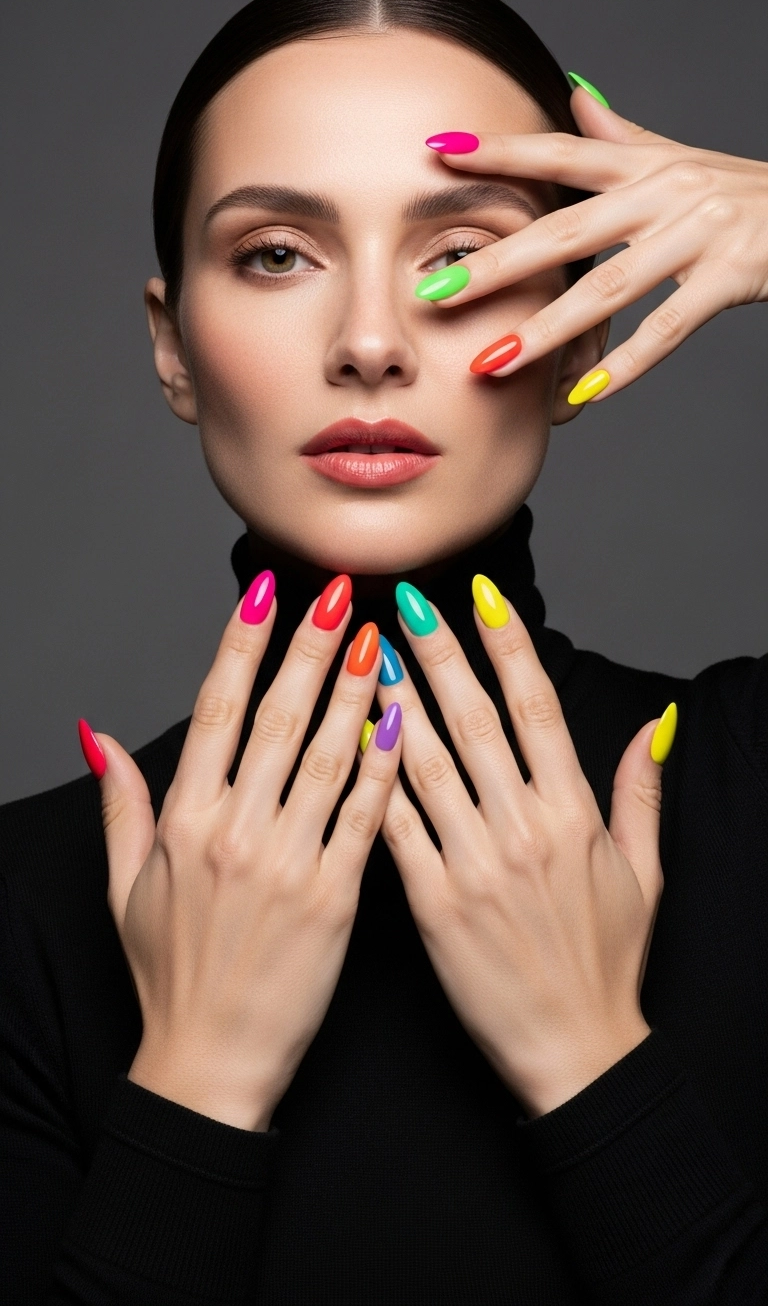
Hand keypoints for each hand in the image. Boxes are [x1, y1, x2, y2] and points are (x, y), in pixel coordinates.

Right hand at [85, 575, 400, 1129]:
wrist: (210, 1064)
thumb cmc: (169, 975)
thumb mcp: (123, 887)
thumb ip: (120, 805)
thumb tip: (98, 735)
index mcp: (184, 823)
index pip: (217, 711)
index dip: (243, 645)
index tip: (266, 593)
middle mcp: (235, 833)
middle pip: (278, 719)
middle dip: (309, 647)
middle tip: (338, 591)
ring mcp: (287, 865)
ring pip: (327, 756)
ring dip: (354, 690)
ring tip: (378, 637)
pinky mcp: (335, 900)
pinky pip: (365, 817)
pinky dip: (384, 765)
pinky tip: (404, 719)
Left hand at [377, 578, 672, 1116]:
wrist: (575, 1051)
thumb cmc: (609, 964)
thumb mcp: (644, 874)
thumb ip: (639, 793)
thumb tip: (654, 724)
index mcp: (573, 814)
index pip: (536, 708)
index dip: (506, 646)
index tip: (479, 597)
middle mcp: (522, 828)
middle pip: (474, 720)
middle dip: (437, 652)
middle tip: (404, 598)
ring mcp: (474, 865)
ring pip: (425, 763)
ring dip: (393, 700)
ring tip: (364, 648)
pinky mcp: (433, 904)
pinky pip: (395, 828)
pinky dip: (371, 779)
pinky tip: (349, 737)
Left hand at [424, 87, 767, 398]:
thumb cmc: (739, 190)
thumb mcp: (677, 155)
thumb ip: (619, 131)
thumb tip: (571, 92)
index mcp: (644, 164)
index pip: (560, 152)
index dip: (500, 151)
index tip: (437, 150)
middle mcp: (665, 193)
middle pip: (566, 230)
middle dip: (496, 264)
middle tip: (435, 294)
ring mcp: (698, 236)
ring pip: (608, 288)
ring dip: (544, 330)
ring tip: (490, 362)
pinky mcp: (729, 277)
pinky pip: (668, 329)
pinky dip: (625, 364)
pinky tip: (583, 393)